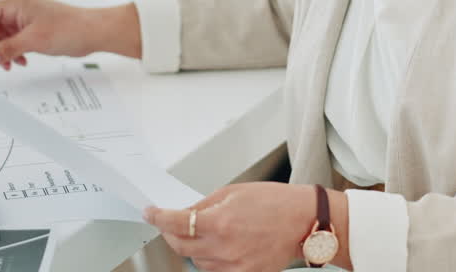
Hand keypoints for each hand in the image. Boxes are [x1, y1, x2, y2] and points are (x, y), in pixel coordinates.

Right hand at [0, 0, 141, 69]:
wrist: (92, 32)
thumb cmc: (69, 28)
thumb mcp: (33, 40)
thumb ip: (7, 48)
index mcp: (16, 4)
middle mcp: (19, 9)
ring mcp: (26, 19)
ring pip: (2, 35)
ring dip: (1, 51)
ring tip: (8, 65)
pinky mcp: (33, 29)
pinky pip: (14, 40)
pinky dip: (13, 51)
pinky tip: (20, 61)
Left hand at [145, 183, 322, 271]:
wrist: (304, 221)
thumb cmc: (275, 202)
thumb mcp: (233, 192)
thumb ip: (204, 205)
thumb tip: (183, 212)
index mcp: (220, 222)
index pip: (175, 223)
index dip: (158, 217)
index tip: (151, 213)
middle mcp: (224, 248)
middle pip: (180, 246)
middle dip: (171, 232)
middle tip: (172, 222)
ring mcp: (234, 266)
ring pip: (195, 261)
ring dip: (192, 247)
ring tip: (206, 232)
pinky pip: (214, 271)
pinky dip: (209, 259)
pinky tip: (218, 246)